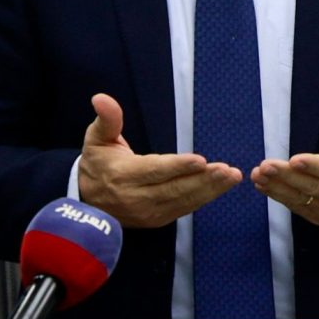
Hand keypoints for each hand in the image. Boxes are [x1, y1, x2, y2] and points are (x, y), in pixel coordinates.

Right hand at [76, 93, 238, 228]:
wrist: (87, 200)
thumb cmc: (97, 163)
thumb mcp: (96, 138)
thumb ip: (106, 119)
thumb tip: (100, 98)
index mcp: (123, 175)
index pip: (155, 171)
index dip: (178, 166)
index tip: (200, 160)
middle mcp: (137, 197)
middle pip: (174, 189)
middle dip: (203, 180)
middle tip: (227, 170)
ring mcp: (149, 213)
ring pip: (183, 201)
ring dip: (210, 190)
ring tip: (231, 177)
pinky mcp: (158, 220)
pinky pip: (184, 209)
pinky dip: (204, 198)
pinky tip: (220, 187)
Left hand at [252, 80, 318, 226]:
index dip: (316, 166)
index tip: (296, 160)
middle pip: (314, 186)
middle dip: (288, 176)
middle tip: (265, 165)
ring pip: (303, 199)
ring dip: (278, 187)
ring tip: (258, 174)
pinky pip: (299, 208)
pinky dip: (280, 198)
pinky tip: (263, 185)